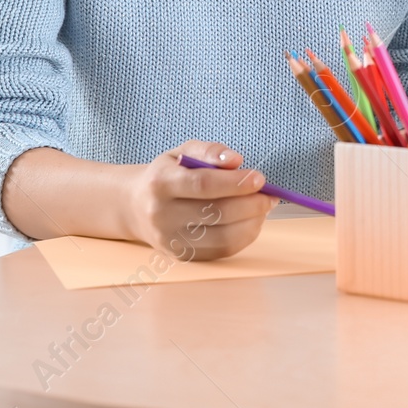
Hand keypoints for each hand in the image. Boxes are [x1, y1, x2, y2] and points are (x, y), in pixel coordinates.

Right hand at [122, 141, 278, 259]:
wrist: (137, 206)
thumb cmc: (169, 174)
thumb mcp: (183, 152)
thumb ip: (210, 151)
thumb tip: (236, 161)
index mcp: (160, 183)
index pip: (202, 184)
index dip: (235, 183)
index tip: (260, 179)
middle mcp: (162, 215)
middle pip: (215, 213)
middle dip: (251, 204)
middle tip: (270, 195)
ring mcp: (170, 240)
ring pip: (222, 237)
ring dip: (252, 222)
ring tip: (264, 207)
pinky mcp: (182, 256)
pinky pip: (221, 251)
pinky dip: (244, 236)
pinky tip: (251, 221)